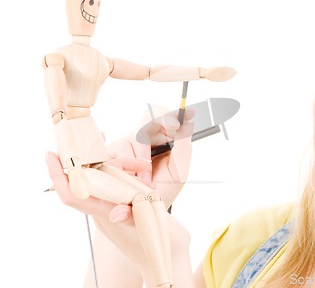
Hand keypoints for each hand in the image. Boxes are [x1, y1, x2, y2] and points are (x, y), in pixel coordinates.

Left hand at [46, 152, 191, 286]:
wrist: (169, 255)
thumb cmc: (159, 244)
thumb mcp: (149, 227)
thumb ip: (133, 218)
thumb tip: (117, 214)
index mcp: (105, 214)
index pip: (72, 196)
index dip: (58, 176)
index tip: (51, 155)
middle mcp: (105, 207)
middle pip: (84, 180)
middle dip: (81, 158)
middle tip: (83, 138)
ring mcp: (114, 205)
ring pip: (105, 178)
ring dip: (119, 166)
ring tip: (141, 165)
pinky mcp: (125, 203)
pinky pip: (119, 182)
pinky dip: (127, 171)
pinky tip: (139, 168)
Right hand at [105, 107, 193, 222]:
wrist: (137, 213)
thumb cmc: (160, 191)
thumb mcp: (178, 173)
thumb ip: (184, 150)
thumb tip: (188, 125)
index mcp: (164, 139)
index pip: (168, 117)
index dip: (175, 113)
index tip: (187, 114)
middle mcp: (146, 137)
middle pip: (151, 117)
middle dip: (163, 121)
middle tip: (173, 128)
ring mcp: (128, 143)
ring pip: (137, 137)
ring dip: (143, 159)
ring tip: (146, 180)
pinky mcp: (112, 151)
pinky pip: (120, 148)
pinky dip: (129, 164)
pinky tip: (132, 178)